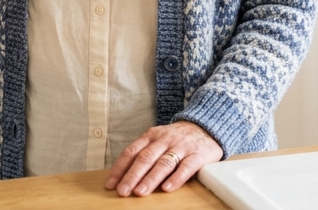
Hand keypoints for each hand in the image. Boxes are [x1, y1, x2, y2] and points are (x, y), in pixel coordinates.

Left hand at [105, 121, 222, 196]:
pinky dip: (176, 178)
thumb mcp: (158, 139)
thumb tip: (122, 176)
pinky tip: (167, 188)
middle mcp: (164, 140)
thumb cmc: (176, 138)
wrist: (206, 126)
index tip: (111, 184)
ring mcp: (181, 147)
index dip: (120, 168)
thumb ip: (143, 153)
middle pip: (145, 158)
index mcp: (151, 136)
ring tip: (140, 192)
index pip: (132, 152)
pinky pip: (186, 167)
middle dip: (132, 176)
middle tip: (122, 191)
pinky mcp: (198, 154)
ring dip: (150, 179)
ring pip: (163, 163)